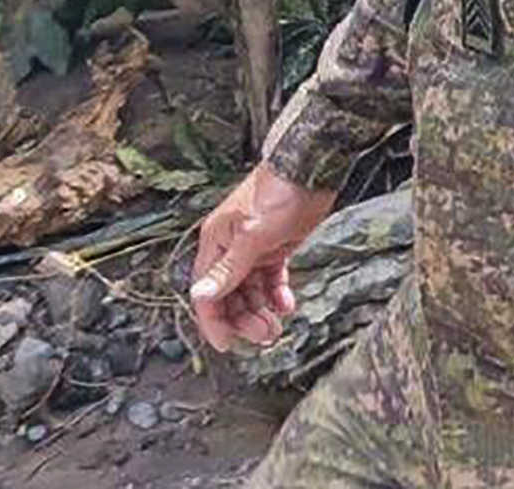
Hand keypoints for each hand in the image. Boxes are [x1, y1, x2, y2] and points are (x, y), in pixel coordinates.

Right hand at [189, 165, 336, 350]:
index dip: (214, 321)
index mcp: (215, 244)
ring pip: (249, 290)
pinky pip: (270, 278)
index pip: (206, 292)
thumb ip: (230, 269)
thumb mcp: (254, 235)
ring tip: (277, 326)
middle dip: (243, 319)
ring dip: (260, 310)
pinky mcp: (276, 246)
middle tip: (266, 336)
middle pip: (228, 296)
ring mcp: (253, 248)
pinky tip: (286, 305)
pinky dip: (277, 293)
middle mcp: (229, 248)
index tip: (228, 344)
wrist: (312, 169)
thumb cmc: (279, 193)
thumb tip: (201, 295)